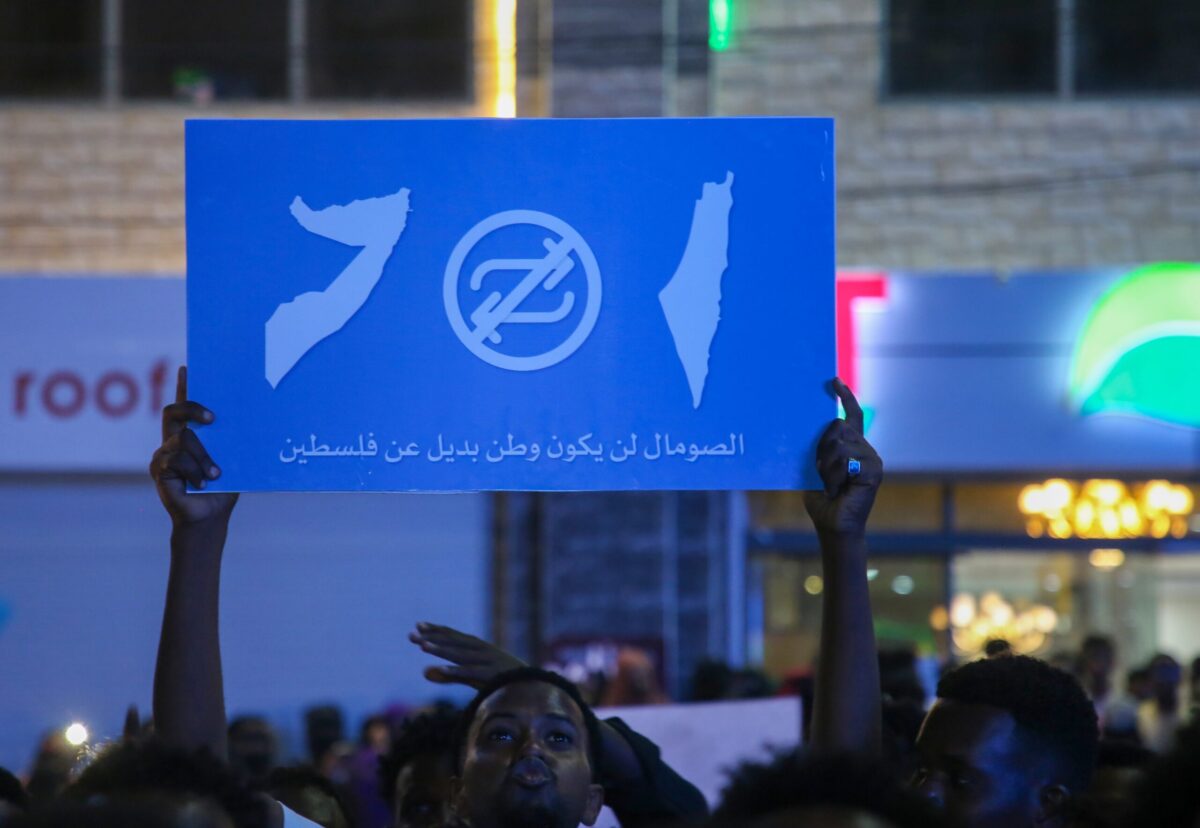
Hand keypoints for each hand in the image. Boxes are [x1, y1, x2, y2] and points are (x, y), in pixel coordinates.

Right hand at [149, 367, 237, 527]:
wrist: (210, 516)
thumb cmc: (223, 488)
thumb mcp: (231, 460)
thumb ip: (230, 441)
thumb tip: (247, 418)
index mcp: (191, 435)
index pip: (184, 406)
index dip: (184, 386)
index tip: (188, 367)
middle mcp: (172, 440)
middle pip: (173, 411)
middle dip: (193, 407)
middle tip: (213, 418)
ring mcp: (163, 453)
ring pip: (182, 438)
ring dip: (203, 456)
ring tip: (215, 475)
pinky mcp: (158, 468)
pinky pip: (176, 459)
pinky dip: (194, 471)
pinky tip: (202, 483)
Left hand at [409, 623, 524, 688]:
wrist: (532, 689)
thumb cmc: (500, 680)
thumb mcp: (472, 675)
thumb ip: (448, 674)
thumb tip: (423, 672)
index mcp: (478, 647)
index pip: (454, 636)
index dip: (436, 630)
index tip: (418, 626)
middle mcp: (483, 650)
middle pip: (454, 642)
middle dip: (433, 638)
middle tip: (412, 635)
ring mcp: (489, 662)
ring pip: (461, 655)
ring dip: (442, 650)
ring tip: (423, 647)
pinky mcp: (493, 676)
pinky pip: (473, 673)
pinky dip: (458, 671)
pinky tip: (442, 670)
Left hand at [803, 378, 882, 537]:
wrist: (833, 525)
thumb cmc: (823, 498)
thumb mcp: (818, 466)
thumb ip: (822, 447)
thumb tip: (822, 424)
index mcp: (852, 446)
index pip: (852, 416)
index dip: (845, 397)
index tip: (834, 381)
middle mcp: (865, 449)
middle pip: (837, 427)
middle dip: (822, 448)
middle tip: (822, 473)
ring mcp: (872, 458)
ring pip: (839, 443)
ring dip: (826, 467)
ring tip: (831, 485)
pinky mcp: (874, 470)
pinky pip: (845, 460)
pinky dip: (834, 477)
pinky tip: (838, 491)